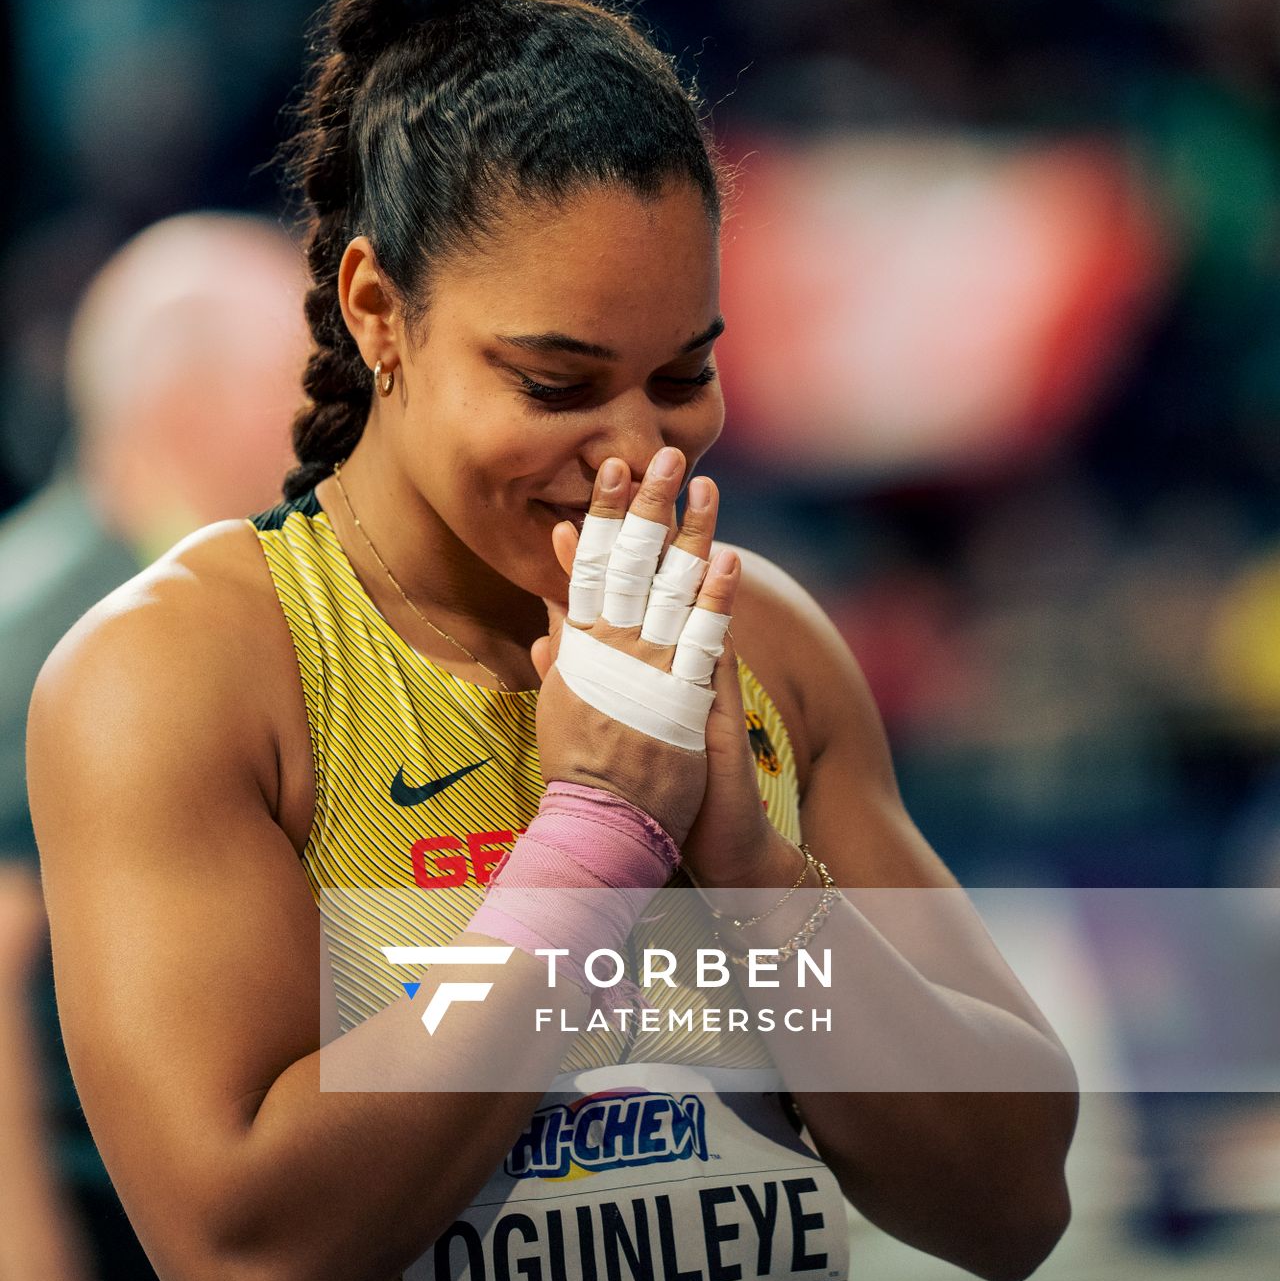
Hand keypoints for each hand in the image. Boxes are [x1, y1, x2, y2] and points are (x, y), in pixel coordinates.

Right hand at [528, 448, 737, 850]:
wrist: (606, 825)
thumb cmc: (581, 771)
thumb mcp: (559, 707)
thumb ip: (561, 659)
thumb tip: (552, 620)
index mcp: (581, 648)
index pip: (590, 567)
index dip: (602, 516)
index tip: (610, 471)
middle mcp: (612, 649)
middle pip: (630, 564)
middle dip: (646, 507)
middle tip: (661, 455)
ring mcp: (647, 670)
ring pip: (669, 588)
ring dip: (689, 534)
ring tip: (705, 488)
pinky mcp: (680, 697)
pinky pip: (701, 639)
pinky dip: (715, 598)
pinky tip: (728, 559)